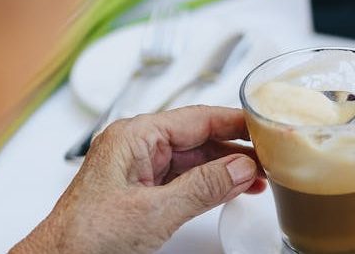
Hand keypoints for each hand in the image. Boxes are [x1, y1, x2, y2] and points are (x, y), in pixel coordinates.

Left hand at [13, 106, 265, 252]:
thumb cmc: (84, 237)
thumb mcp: (154, 211)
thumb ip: (202, 187)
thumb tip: (239, 168)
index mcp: (133, 137)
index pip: (197, 117)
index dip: (235, 121)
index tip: (266, 124)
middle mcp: (135, 147)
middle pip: (198, 137)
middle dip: (235, 148)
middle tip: (270, 157)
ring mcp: (137, 169)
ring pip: (193, 159)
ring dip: (225, 168)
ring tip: (257, 177)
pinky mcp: (139, 191)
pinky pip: (182, 179)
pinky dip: (209, 184)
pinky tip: (230, 189)